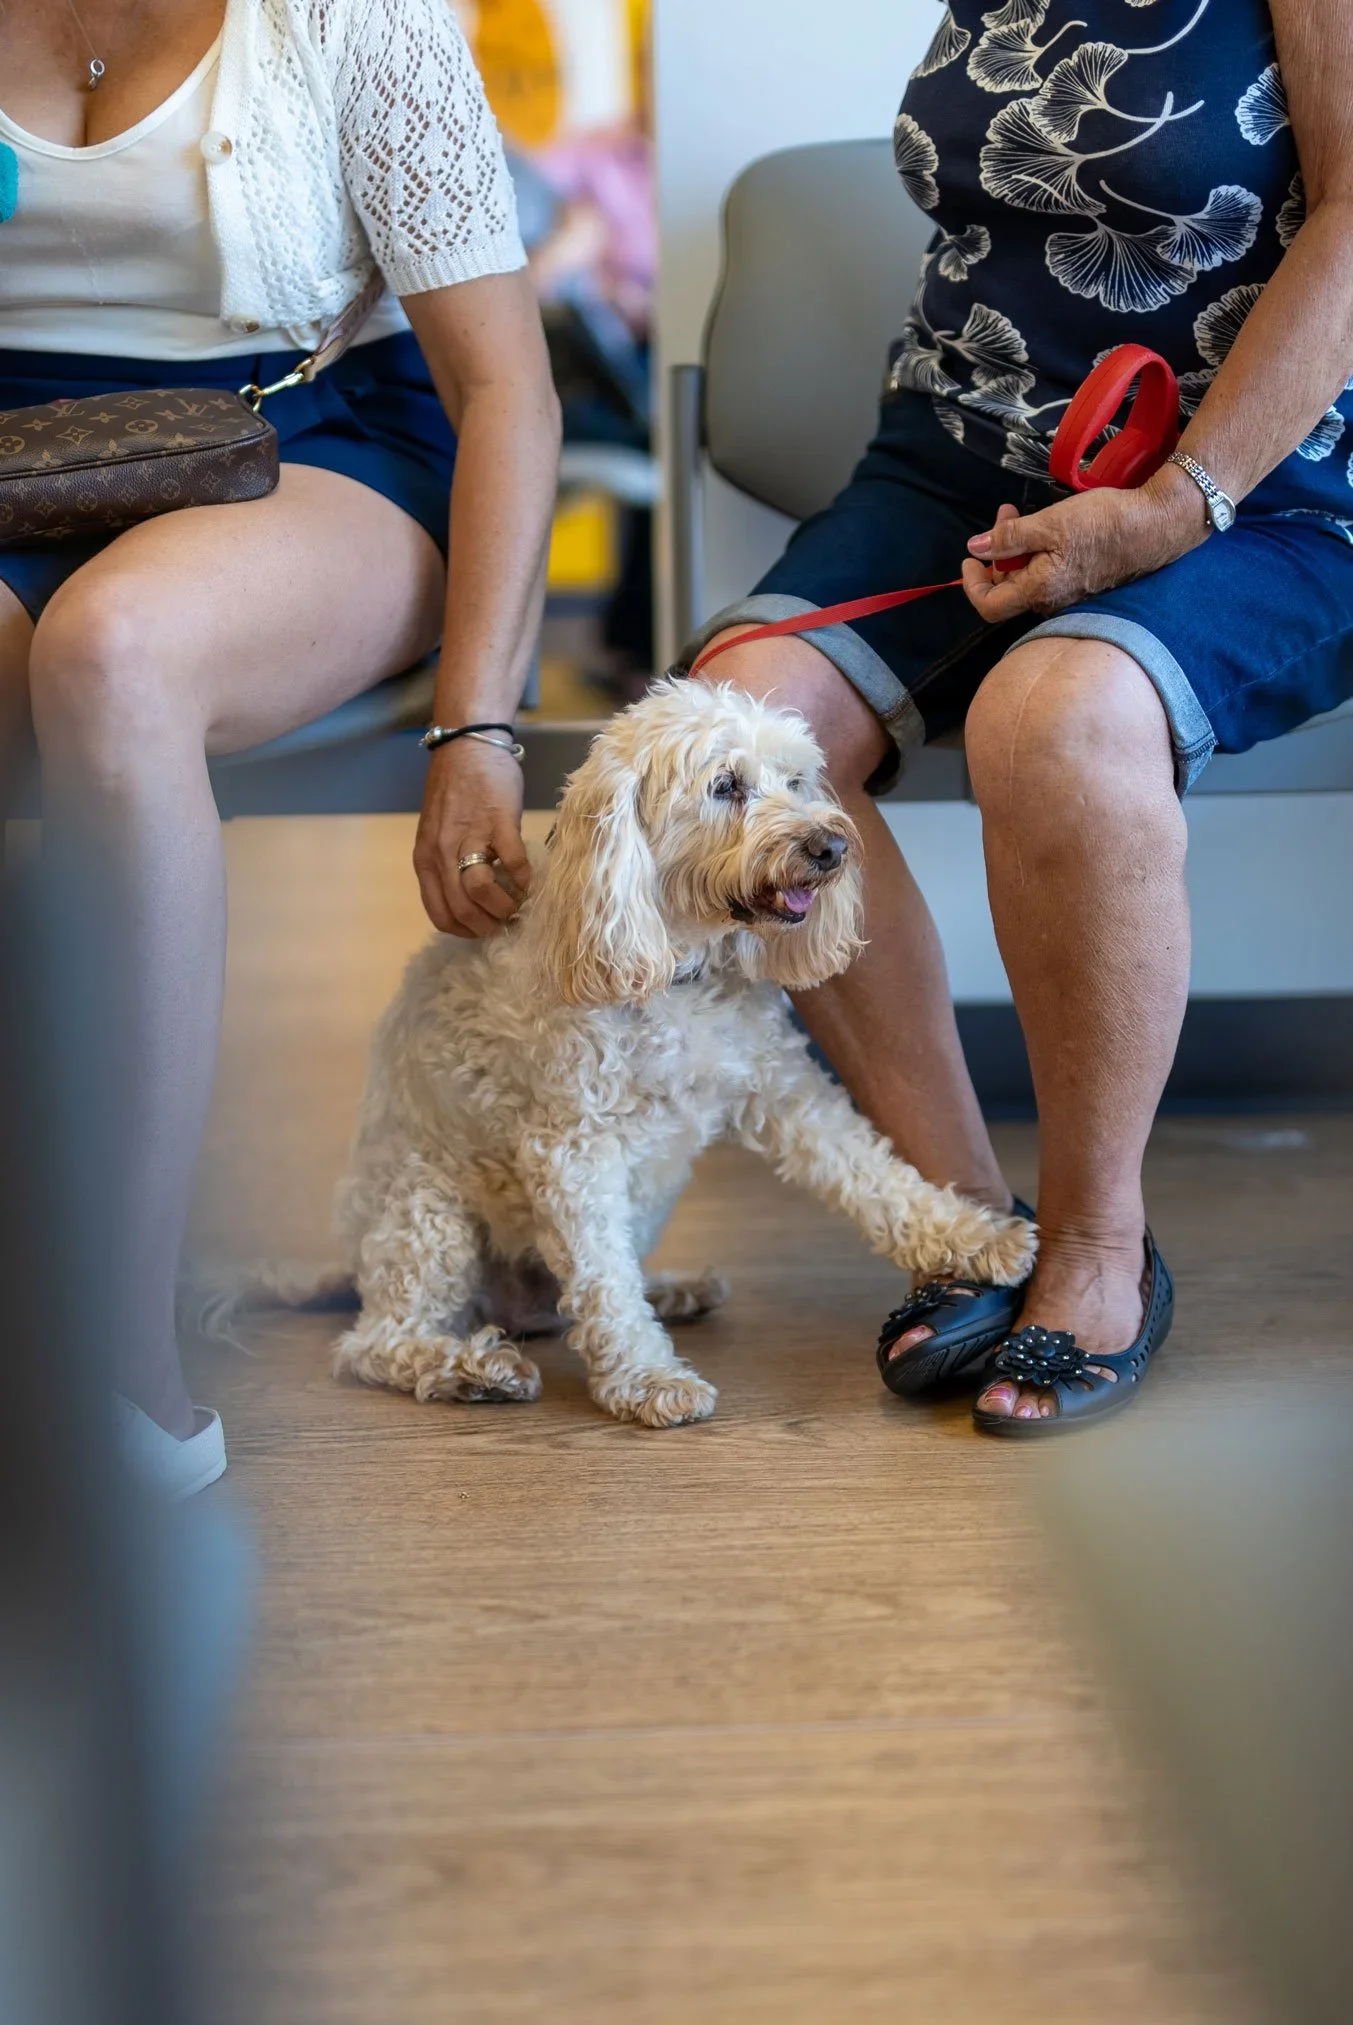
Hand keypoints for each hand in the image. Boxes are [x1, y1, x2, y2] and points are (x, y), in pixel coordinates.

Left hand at [413, 737, 532, 936]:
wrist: (468, 745)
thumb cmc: (455, 788)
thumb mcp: (438, 832)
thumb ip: (446, 863)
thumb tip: (469, 897)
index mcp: (425, 858)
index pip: (439, 914)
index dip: (463, 930)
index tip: (482, 929)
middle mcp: (441, 852)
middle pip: (460, 909)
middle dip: (486, 926)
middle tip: (504, 924)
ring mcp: (469, 837)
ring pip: (480, 891)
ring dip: (503, 908)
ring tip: (517, 907)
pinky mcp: (498, 823)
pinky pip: (512, 864)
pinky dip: (523, 880)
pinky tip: (529, 882)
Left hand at [961, 466, 1208, 625]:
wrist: (1158, 524)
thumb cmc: (1104, 523)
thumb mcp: (1049, 523)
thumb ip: (1009, 537)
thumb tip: (976, 548)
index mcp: (1040, 591)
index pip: (989, 605)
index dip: (972, 584)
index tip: (970, 557)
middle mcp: (1053, 601)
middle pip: (1008, 588)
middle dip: (996, 553)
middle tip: (1002, 516)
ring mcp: (1070, 594)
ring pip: (1029, 577)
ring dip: (1017, 547)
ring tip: (1019, 514)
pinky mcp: (1084, 582)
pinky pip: (1049, 573)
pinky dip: (1038, 550)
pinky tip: (1046, 526)